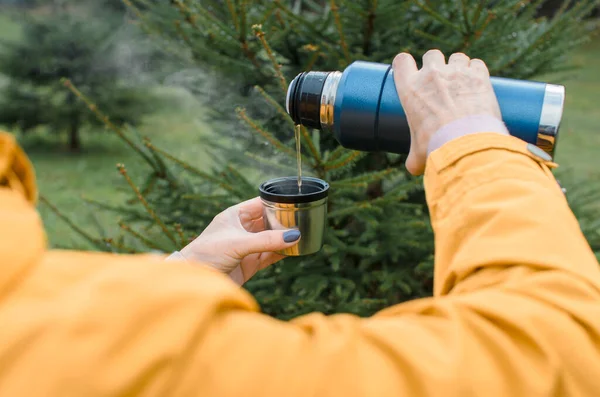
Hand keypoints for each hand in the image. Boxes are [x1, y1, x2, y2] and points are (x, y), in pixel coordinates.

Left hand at [180, 197, 300, 283]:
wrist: (194, 280)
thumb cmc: (207, 254)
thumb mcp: (238, 244)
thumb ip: (266, 241)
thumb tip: (293, 236)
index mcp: (234, 216)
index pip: (260, 204)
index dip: (276, 202)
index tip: (294, 202)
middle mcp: (241, 229)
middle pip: (268, 221)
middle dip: (283, 221)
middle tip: (302, 220)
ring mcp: (246, 247)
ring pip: (271, 239)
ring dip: (284, 238)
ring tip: (302, 235)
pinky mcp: (249, 263)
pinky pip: (270, 255)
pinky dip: (281, 253)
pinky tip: (293, 250)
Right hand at [392, 50, 501, 174]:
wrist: (466, 142)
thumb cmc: (437, 146)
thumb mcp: (418, 153)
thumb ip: (414, 158)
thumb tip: (413, 169)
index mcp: (410, 89)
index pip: (401, 61)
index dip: (406, 64)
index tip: (413, 72)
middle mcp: (431, 75)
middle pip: (431, 55)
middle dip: (437, 64)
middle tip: (442, 83)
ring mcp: (456, 72)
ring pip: (457, 57)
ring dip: (459, 67)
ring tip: (463, 84)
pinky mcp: (478, 75)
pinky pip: (477, 64)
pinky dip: (478, 71)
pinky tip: (479, 83)